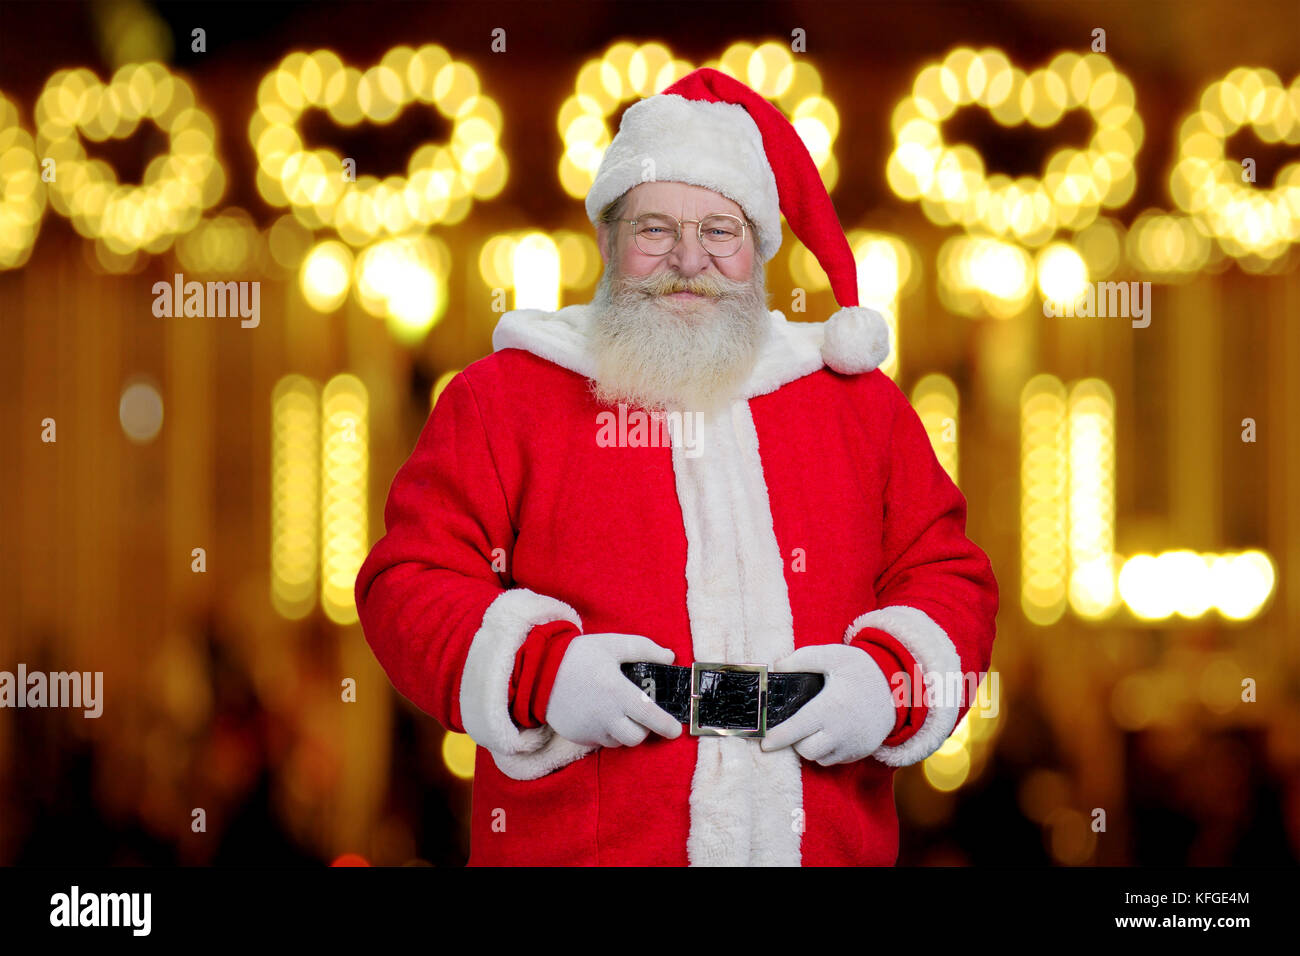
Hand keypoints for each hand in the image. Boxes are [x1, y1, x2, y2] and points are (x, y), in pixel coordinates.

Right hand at [544, 633, 683, 747]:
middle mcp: (605, 716)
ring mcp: (590, 729)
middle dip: (644, 729)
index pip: (650, 717)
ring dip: (624, 731)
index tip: (675, 730)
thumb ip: (643, 649)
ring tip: (618, 711)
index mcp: (617, 692)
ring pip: (618, 741)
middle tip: (641, 715)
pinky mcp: (578, 736)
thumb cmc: (578, 656)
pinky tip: (600, 714)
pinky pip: (600, 741)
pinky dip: (606, 733)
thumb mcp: (612, 644)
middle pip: (636, 737)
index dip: (667, 726)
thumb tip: (669, 657)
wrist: (538, 672)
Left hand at [759, 643, 895, 765]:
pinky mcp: (861, 751)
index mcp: (830, 708)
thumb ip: (803, 659)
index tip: (764, 744)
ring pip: (819, 758)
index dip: (777, 738)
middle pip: (805, 750)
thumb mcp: (834, 655)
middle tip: (796, 724)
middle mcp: (840, 732)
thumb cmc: (863, 670)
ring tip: (813, 727)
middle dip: (795, 740)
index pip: (796, 730)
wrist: (900, 687)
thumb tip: (778, 666)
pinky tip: (829, 732)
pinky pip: (835, 760)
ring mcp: (852, 745)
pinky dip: (827, 751)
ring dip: (811, 747)